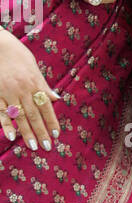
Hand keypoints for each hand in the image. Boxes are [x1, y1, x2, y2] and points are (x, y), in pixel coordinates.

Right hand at [0, 29, 61, 150]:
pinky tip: (11, 136)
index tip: (56, 135)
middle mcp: (22, 89)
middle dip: (41, 132)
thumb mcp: (34, 68)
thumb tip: (55, 98)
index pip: (46, 106)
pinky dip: (6, 124)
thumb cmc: (18, 55)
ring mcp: (7, 92)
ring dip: (26, 132)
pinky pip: (1, 112)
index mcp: (34, 83)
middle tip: (46, 147)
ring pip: (19, 116)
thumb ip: (44, 85)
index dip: (51, 121)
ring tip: (32, 146)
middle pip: (33, 114)